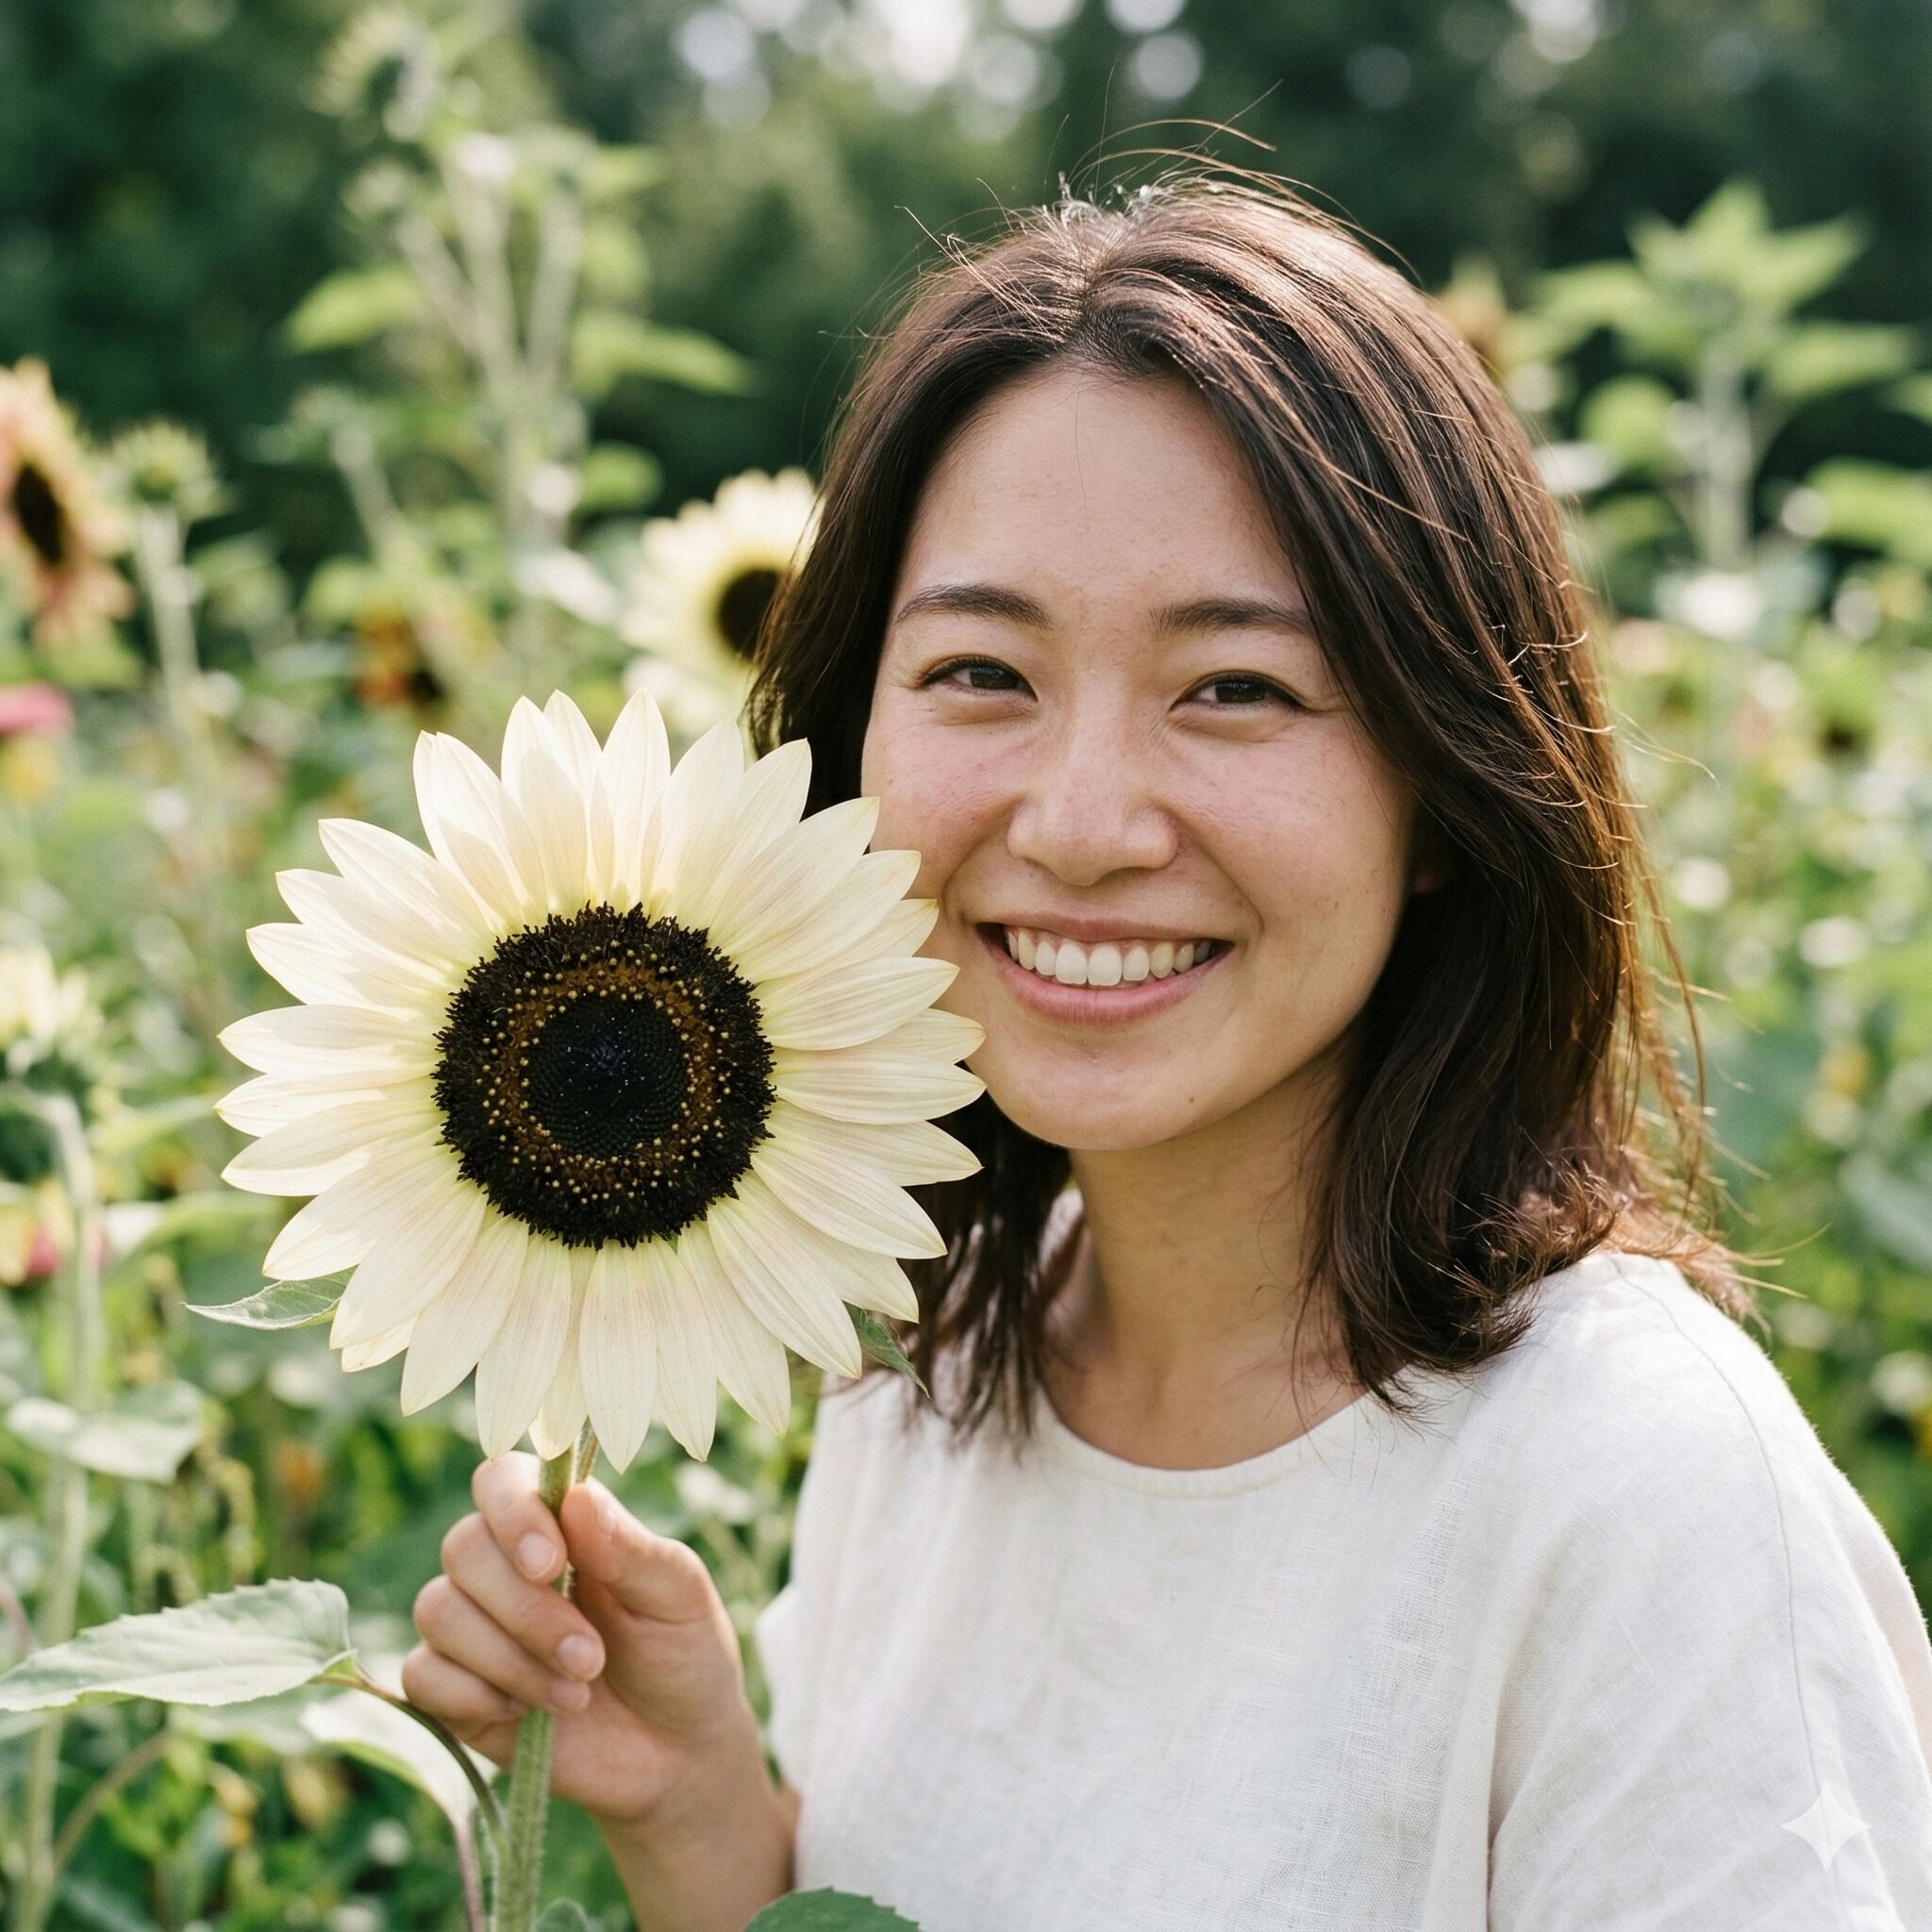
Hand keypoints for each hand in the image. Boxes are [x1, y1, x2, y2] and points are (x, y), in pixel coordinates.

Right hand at [403, 1453, 763, 1830]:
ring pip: (438, 1610)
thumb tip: (576, 1498)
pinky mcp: (454, 1690)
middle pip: (465, 1547)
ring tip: (577, 1691)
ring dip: (510, 1657)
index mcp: (561, 1523)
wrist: (675, 1752)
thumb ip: (629, 1547)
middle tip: (591, 1657)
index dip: (512, 1511)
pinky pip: (421, 1675)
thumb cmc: (682, 1652)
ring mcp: (474, 1627)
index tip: (551, 1562)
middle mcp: (506, 1565)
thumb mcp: (677, 1595)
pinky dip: (475, 1694)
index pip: (501, 1480)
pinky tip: (527, 1713)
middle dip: (527, 1610)